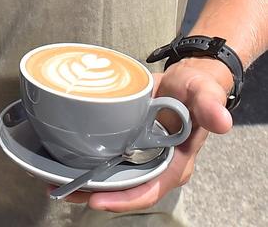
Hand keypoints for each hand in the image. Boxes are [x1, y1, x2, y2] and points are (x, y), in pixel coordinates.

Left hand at [48, 63, 232, 209]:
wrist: (187, 78)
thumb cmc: (197, 89)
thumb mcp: (204, 94)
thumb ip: (209, 106)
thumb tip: (221, 121)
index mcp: (175, 164)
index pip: (148, 190)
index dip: (123, 199)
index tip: (98, 199)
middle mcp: (156, 165)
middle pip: (123, 189)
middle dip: (94, 194)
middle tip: (64, 191)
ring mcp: (140, 155)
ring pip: (111, 177)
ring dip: (85, 181)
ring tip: (54, 181)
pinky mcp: (128, 142)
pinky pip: (107, 158)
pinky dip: (87, 160)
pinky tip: (64, 157)